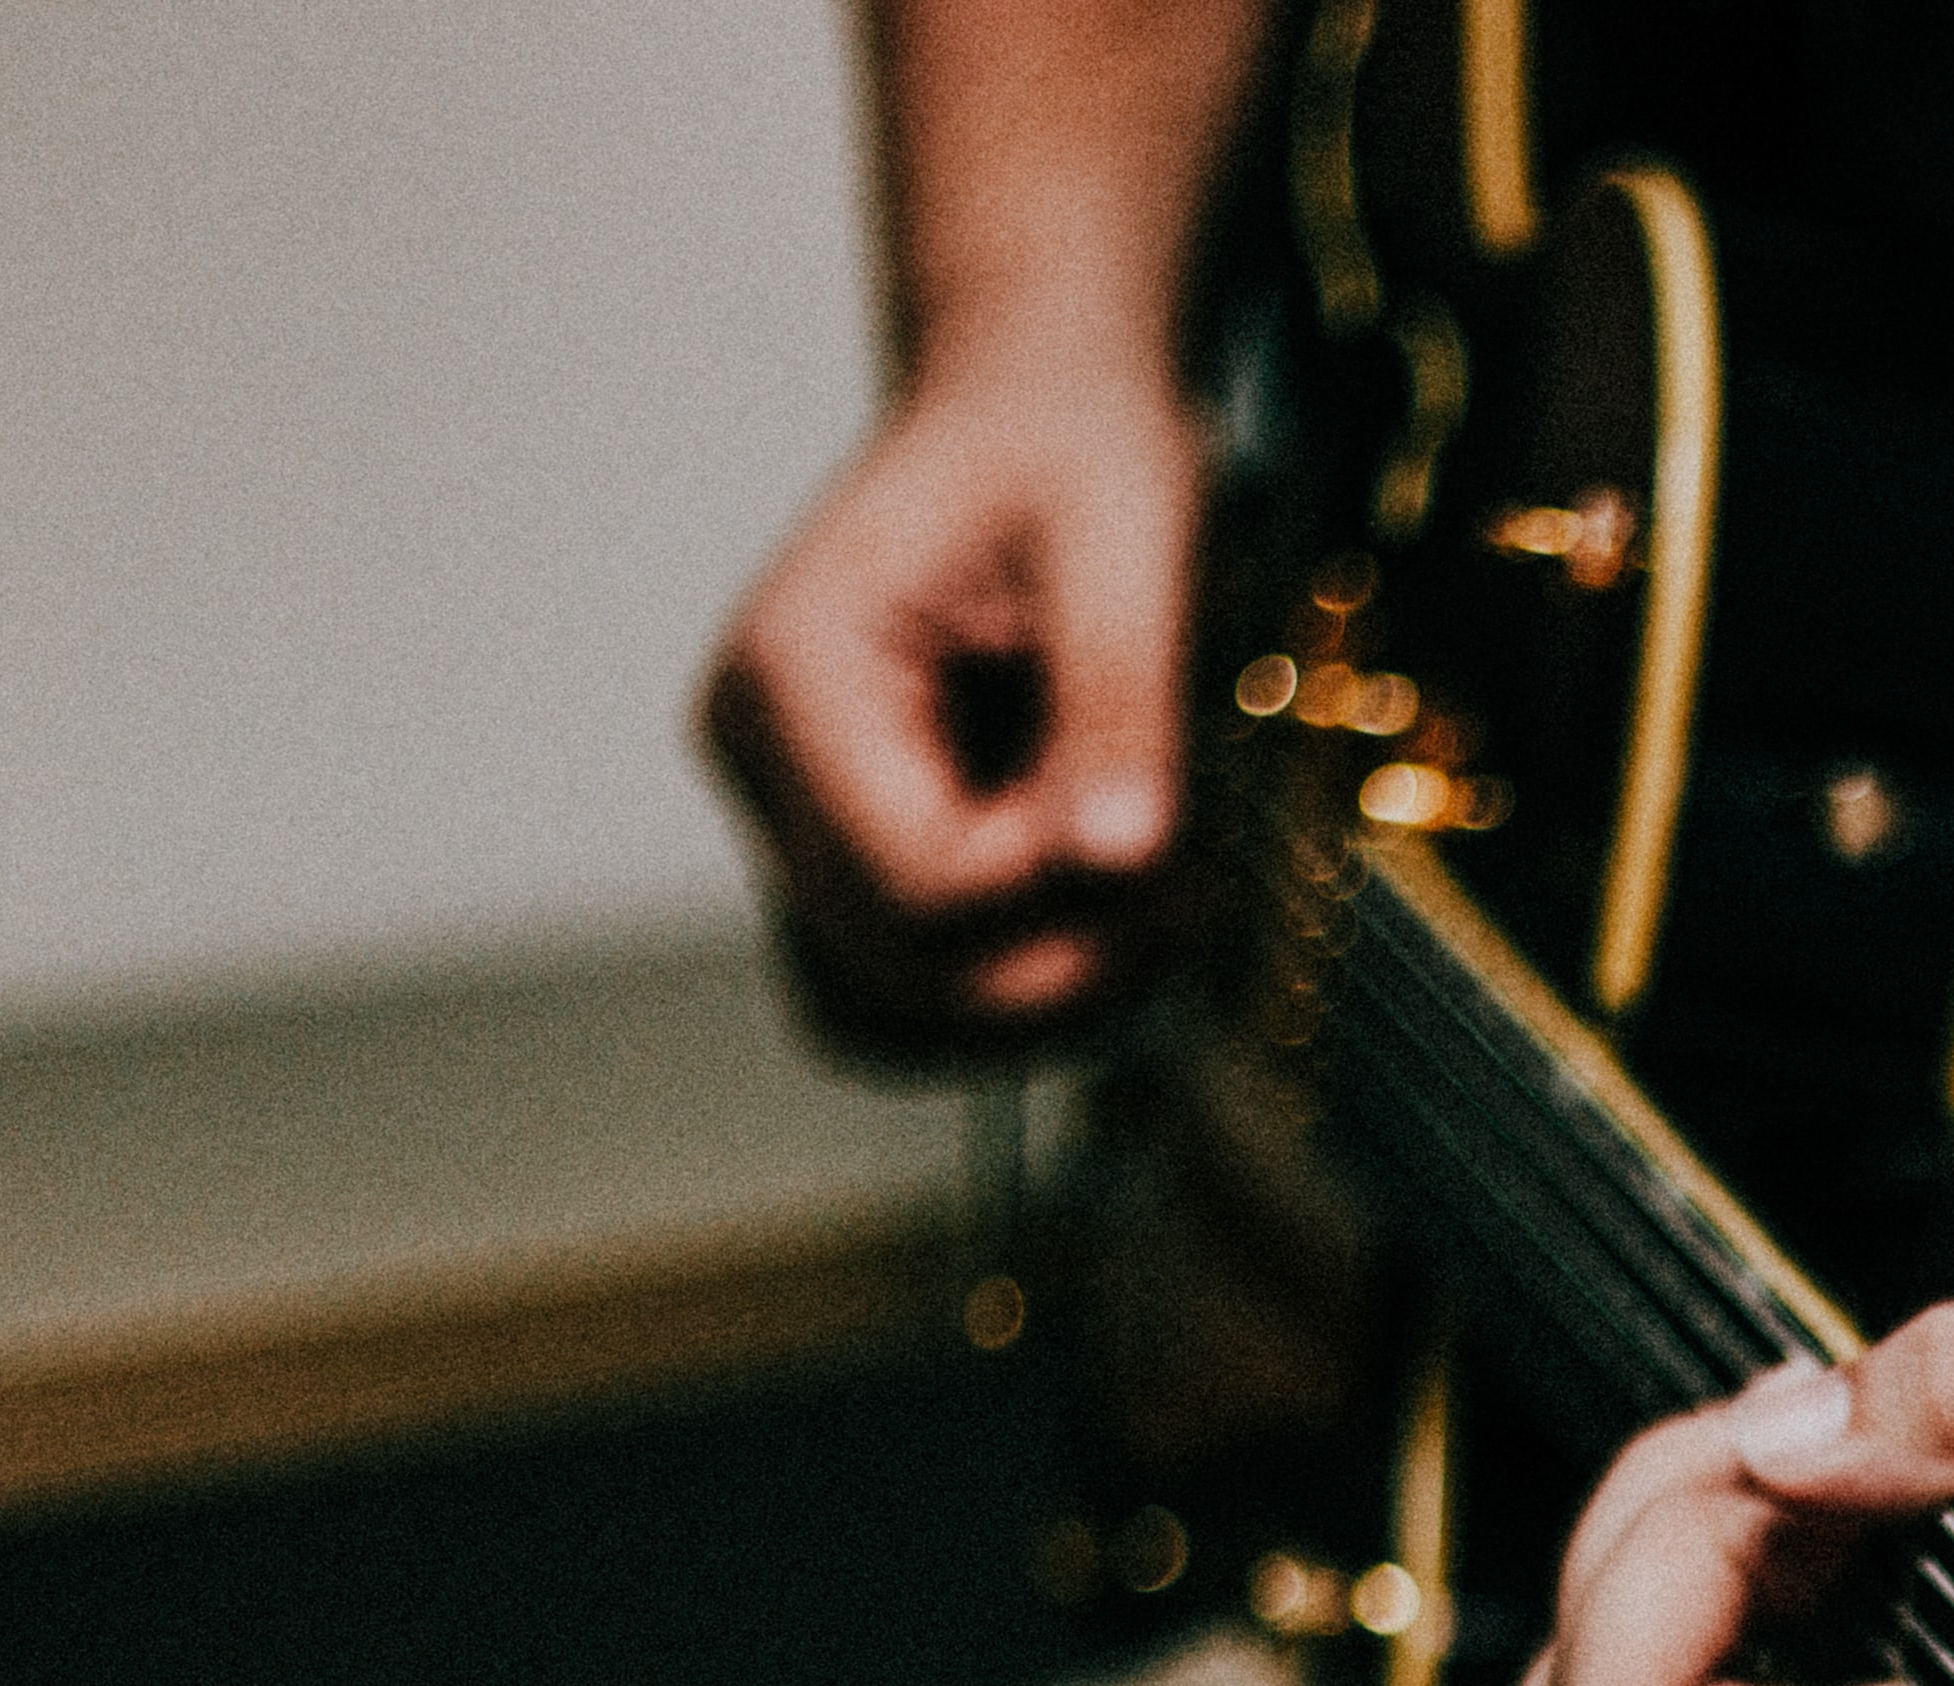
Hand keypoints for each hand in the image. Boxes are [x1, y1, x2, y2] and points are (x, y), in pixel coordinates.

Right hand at [698, 359, 1204, 1059]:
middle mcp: (760, 758)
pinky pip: (904, 986)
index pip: (914, 885)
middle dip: (1063, 965)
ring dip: (1033, 1008)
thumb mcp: (1127, 540)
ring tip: (1152, 921)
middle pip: (897, 968)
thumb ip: (1120, 703)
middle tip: (1194, 900)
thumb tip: (1121, 858)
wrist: (1036, 404)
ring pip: (884, 1013)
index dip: (1057, 902)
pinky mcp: (844, 849)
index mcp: (796, 671)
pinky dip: (1008, 988)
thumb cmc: (1075, 442)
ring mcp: (789, 815)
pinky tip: (1105, 926)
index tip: (1173, 851)